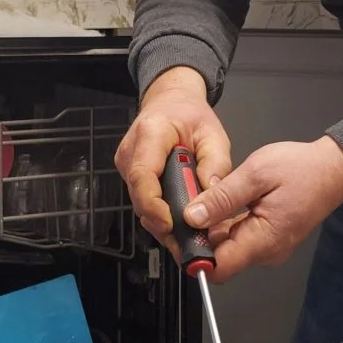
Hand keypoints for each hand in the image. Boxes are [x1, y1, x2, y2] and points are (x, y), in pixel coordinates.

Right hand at [115, 67, 231, 258]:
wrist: (171, 102)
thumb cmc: (190, 115)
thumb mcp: (213, 135)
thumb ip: (215, 164)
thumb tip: (211, 196)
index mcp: (150, 134)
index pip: (143, 175)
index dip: (153, 205)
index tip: (170, 223)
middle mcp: (131, 151)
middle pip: (140, 196)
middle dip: (162, 222)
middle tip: (187, 240)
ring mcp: (126, 164)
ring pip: (139, 203)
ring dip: (161, 221)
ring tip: (187, 235)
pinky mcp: (129, 175)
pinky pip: (142, 201)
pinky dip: (159, 214)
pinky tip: (178, 222)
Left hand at [186, 137, 342, 282]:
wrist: (333, 169)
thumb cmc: (303, 169)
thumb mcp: (255, 174)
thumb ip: (222, 198)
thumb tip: (193, 217)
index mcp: (263, 240)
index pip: (218, 269)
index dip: (195, 255)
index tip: (182, 235)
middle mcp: (266, 252)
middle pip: (220, 258)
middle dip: (201, 237)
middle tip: (194, 206)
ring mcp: (268, 248)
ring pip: (227, 248)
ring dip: (213, 229)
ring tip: (213, 200)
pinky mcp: (268, 241)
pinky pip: (238, 240)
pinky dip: (227, 225)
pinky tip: (228, 205)